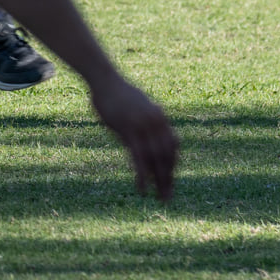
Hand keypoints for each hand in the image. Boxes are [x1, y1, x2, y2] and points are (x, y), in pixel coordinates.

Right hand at [87, 75, 179, 200]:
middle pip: (167, 155)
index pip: (173, 145)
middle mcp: (157, 123)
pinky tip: (142, 188)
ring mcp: (144, 127)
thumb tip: (145, 137)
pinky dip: (142, 175)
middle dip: (168, 177)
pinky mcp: (129, 131)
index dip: (172, 164)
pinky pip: (138, 157)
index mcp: (160, 118)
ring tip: (161, 198)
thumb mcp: (136, 110)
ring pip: (156, 159)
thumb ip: (144, 124)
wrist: (107, 81)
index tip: (170, 180)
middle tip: (168, 198)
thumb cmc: (119, 95)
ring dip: (160, 180)